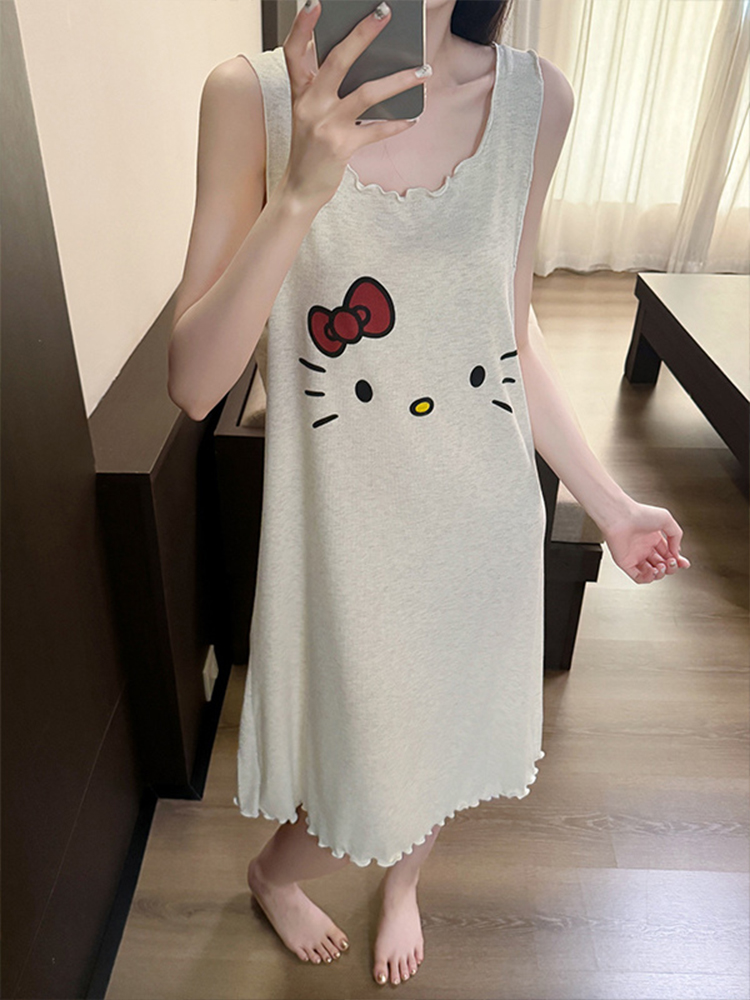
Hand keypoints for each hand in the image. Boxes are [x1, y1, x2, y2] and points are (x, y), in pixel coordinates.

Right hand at [281, 0, 427, 209]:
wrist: (300, 189)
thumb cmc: (309, 147)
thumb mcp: (308, 113)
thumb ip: (325, 88)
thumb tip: (365, 64)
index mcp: (300, 92)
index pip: (294, 52)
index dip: (302, 26)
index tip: (315, 3)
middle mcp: (309, 104)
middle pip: (338, 61)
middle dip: (362, 34)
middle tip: (384, 13)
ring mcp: (325, 125)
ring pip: (367, 93)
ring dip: (400, 80)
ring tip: (423, 72)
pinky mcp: (341, 146)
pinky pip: (376, 129)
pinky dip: (397, 123)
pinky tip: (414, 116)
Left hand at [601, 500, 690, 583]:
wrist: (620, 517)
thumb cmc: (639, 514)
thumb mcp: (666, 520)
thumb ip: (676, 535)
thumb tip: (677, 552)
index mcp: (653, 538)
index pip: (668, 554)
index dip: (678, 560)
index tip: (684, 563)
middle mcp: (644, 548)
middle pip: (662, 565)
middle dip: (671, 568)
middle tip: (672, 563)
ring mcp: (635, 556)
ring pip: (651, 573)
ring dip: (660, 574)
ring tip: (662, 567)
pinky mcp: (625, 563)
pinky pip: (638, 577)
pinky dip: (647, 578)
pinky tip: (652, 571)